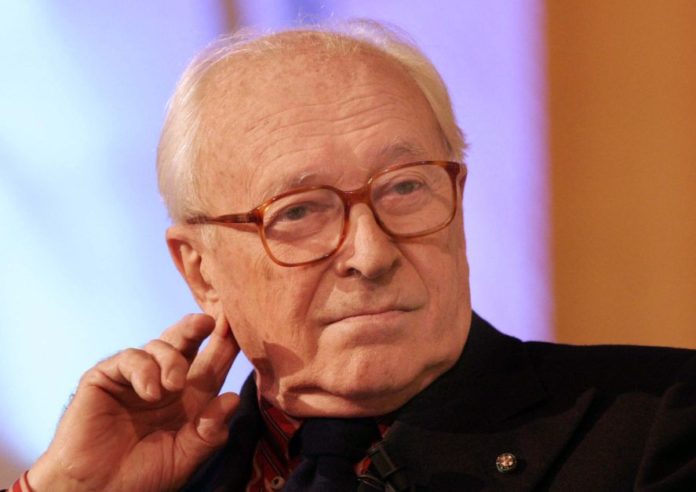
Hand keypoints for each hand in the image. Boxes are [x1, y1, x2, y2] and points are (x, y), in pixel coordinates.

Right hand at [27, 314, 239, 491]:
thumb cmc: (142, 477)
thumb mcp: (185, 458)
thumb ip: (209, 432)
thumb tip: (234, 398)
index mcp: (190, 399)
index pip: (213, 364)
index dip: (226, 344)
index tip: (239, 324)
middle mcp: (166, 382)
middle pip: (187, 342)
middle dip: (199, 326)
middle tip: (209, 321)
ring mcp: (136, 378)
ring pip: (160, 345)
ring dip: (172, 359)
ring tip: (174, 385)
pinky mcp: (106, 378)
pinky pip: (130, 359)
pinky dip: (144, 370)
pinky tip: (150, 392)